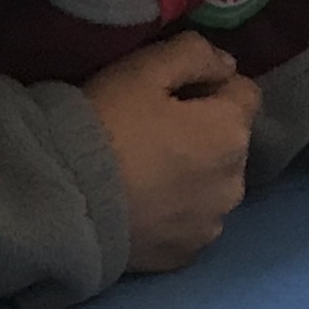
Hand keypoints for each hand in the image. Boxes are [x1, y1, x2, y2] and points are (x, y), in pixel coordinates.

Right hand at [86, 29, 261, 272]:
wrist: (65, 201)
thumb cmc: (105, 124)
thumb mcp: (145, 69)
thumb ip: (195, 54)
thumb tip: (227, 65)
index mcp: (231, 131)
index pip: (244, 93)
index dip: (209, 85)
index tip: (171, 92)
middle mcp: (235, 181)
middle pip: (229, 143)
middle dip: (204, 133)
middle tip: (152, 131)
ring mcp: (212, 223)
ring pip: (213, 186)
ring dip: (193, 175)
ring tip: (146, 172)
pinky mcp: (187, 254)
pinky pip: (191, 223)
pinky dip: (176, 213)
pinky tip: (142, 205)